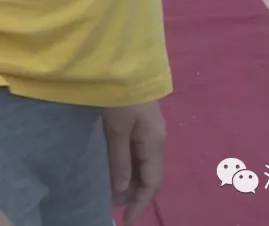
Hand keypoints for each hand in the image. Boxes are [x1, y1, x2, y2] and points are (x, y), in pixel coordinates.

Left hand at [103, 101, 166, 224]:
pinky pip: (138, 152)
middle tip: (113, 207)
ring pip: (143, 164)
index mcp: (154, 142)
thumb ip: (119, 159)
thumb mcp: (116, 128)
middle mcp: (156, 138)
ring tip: (111, 193)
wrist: (122, 59)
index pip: (152, 182)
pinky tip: (115, 169)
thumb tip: (122, 189)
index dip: (140, 203)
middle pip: (149, 175)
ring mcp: (149, 129)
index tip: (127, 221)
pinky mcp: (140, 121)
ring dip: (130, 181)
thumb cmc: (119, 93)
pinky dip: (128, 166)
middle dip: (134, 195)